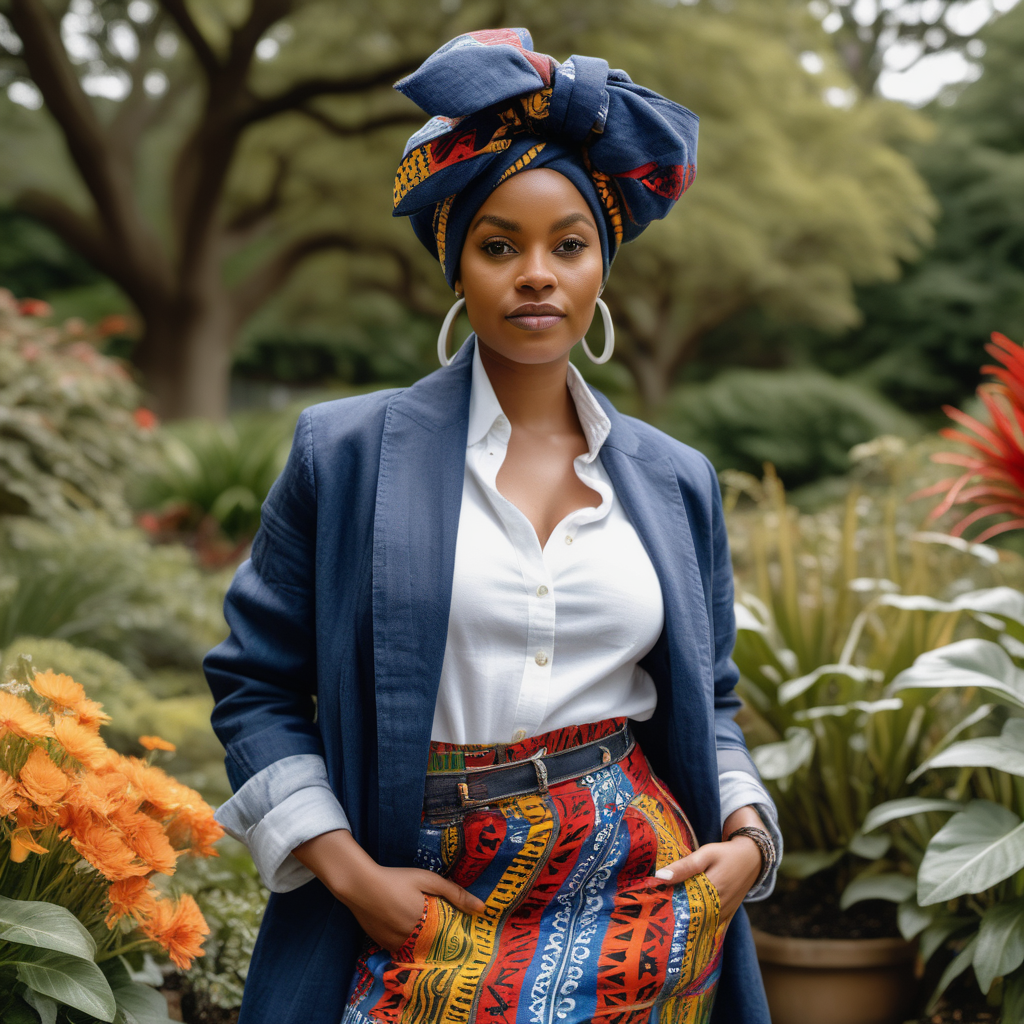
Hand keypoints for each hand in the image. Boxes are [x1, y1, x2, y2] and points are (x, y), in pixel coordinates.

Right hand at [293, 830, 485, 951]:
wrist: (360, 885)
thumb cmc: (397, 879)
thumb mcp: (427, 880)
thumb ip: (454, 893)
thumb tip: (481, 908)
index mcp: (425, 925)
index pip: (447, 941)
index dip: (456, 940)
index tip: (465, 939)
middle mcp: (410, 940)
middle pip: (432, 947)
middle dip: (441, 943)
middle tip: (450, 937)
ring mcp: (394, 944)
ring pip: (416, 950)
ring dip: (424, 945)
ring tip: (429, 934)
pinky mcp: (382, 944)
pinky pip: (400, 949)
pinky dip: (408, 944)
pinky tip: (409, 932)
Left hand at [652, 806, 764, 921]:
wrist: (751, 858)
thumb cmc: (725, 854)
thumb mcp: (706, 854)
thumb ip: (685, 866)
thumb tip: (660, 876)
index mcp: (711, 890)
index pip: (683, 906)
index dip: (665, 909)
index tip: (649, 910)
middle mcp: (719, 906)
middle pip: (690, 918)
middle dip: (672, 920)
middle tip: (652, 920)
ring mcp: (724, 913)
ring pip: (701, 925)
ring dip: (684, 926)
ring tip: (664, 926)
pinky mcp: (728, 915)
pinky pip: (713, 929)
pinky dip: (699, 930)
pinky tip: (685, 935)